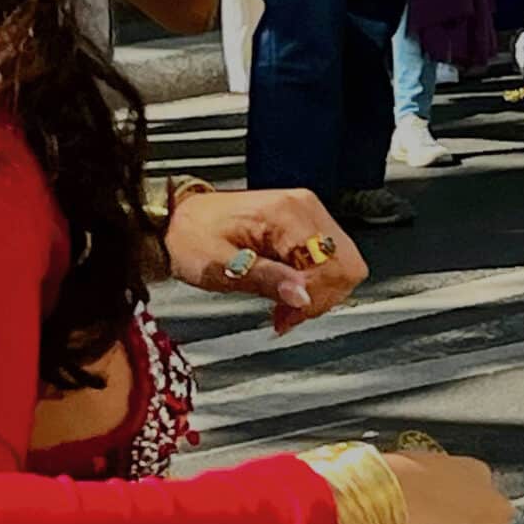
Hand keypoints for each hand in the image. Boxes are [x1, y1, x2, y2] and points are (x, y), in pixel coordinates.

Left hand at [165, 187, 366, 333]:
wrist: (177, 221)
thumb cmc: (191, 238)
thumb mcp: (220, 265)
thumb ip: (266, 279)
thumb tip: (301, 296)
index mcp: (286, 213)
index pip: (330, 264)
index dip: (313, 297)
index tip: (287, 316)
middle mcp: (304, 207)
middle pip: (346, 264)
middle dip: (321, 297)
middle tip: (287, 314)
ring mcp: (308, 213)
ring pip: (343, 264)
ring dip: (319, 292)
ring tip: (285, 305)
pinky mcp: (306, 223)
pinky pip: (329, 259)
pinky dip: (315, 283)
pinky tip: (289, 291)